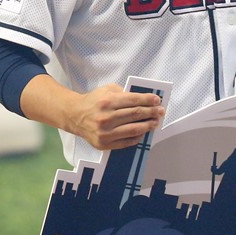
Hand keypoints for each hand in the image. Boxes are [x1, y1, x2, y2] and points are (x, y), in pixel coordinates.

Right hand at [20, 75, 165, 151]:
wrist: (74, 116)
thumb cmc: (94, 101)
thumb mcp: (106, 90)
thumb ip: (123, 92)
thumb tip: (144, 98)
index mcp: (107, 101)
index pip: (134, 100)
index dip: (148, 100)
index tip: (158, 100)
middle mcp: (106, 117)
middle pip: (136, 114)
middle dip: (152, 112)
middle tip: (161, 111)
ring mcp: (105, 133)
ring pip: (134, 129)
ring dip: (148, 126)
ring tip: (155, 122)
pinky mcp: (104, 144)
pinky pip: (126, 142)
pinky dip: (137, 137)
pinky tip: (143, 133)